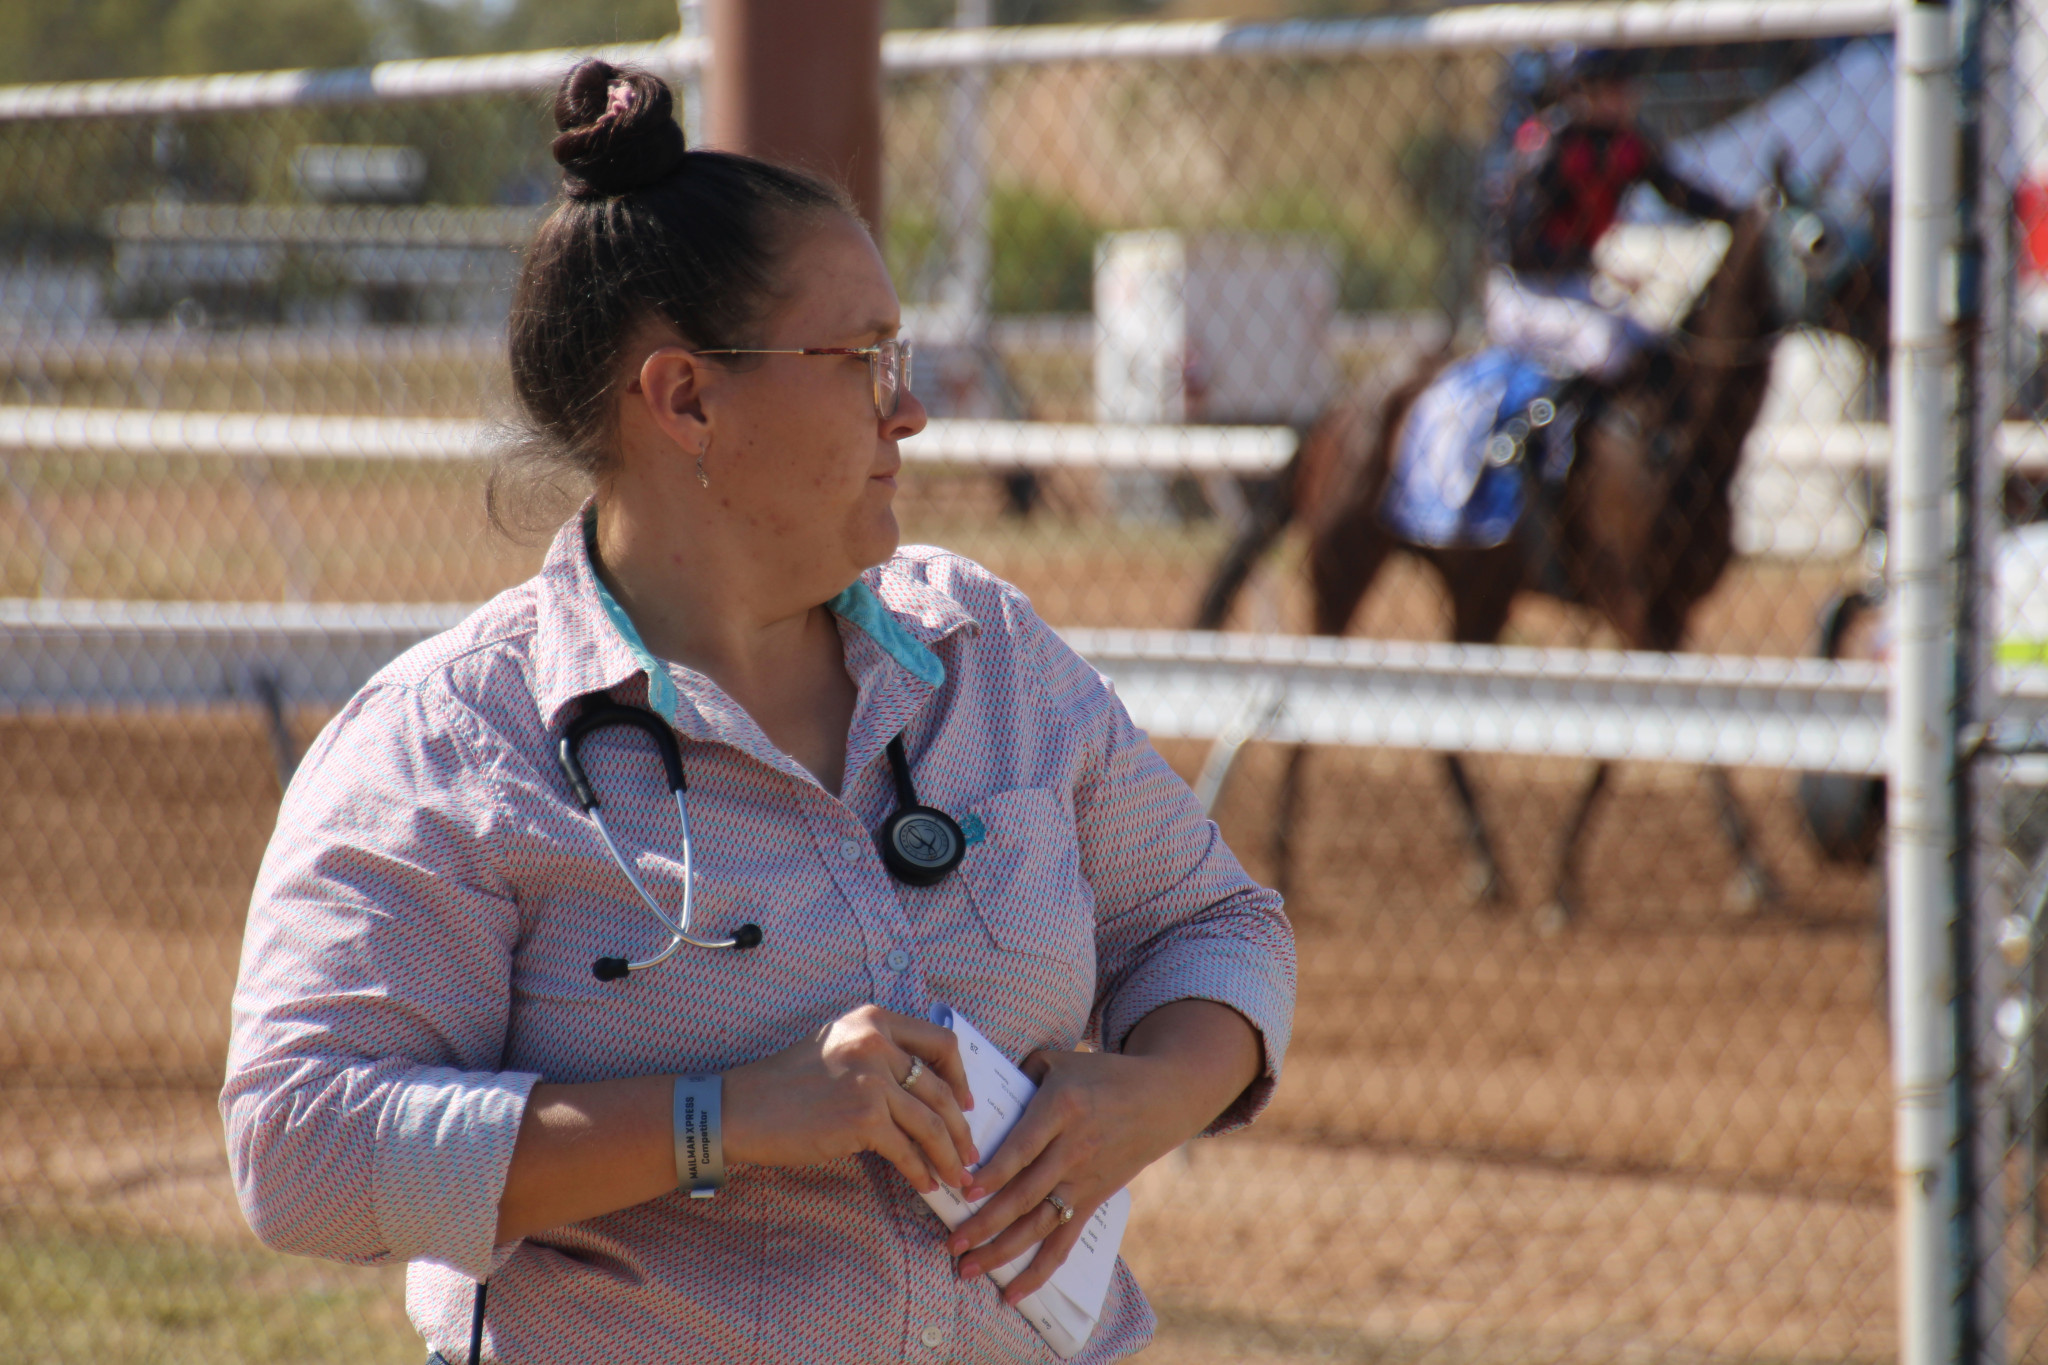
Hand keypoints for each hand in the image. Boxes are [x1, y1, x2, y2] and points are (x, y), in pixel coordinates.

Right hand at [723, 1004, 977, 1192]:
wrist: (739, 1108)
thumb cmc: (784, 1083)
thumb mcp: (837, 1046)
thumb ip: (877, 1053)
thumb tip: (922, 1089)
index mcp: (874, 1020)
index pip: (941, 1042)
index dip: (961, 1077)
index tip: (966, 1104)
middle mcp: (877, 1043)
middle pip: (941, 1089)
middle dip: (961, 1128)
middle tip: (969, 1154)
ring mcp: (872, 1080)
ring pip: (931, 1123)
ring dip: (949, 1156)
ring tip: (956, 1177)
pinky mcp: (863, 1118)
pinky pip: (907, 1150)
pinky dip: (921, 1172)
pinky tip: (926, 1185)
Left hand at [945, 1002, 1259, 1303]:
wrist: (1162, 1098)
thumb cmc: (1103, 1074)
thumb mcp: (1061, 1060)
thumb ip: (1020, 1070)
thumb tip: (978, 1090)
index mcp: (1062, 1108)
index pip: (1024, 1146)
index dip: (996, 1171)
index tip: (965, 1189)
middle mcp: (1073, 1149)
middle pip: (1026, 1194)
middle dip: (987, 1223)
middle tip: (951, 1244)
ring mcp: (1084, 1180)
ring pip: (1040, 1224)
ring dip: (1002, 1251)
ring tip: (967, 1269)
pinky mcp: (1093, 1200)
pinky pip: (1063, 1242)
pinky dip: (1039, 1271)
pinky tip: (1012, 1294)